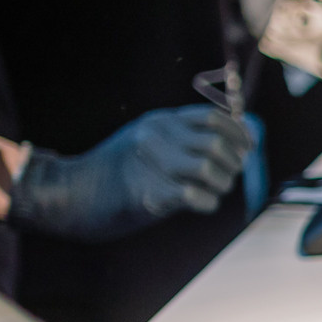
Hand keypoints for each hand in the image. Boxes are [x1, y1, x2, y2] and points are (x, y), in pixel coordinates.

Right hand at [11, 105, 252, 241]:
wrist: (73, 194)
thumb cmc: (116, 171)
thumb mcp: (148, 139)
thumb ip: (184, 136)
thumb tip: (234, 139)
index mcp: (159, 121)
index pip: (214, 118)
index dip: (239, 132)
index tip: (248, 147)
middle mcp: (157, 137)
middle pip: (217, 144)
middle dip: (233, 162)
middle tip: (228, 175)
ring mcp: (152, 164)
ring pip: (210, 169)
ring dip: (221, 184)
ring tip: (213, 190)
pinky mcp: (149, 194)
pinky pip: (196, 195)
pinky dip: (207, 202)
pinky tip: (199, 204)